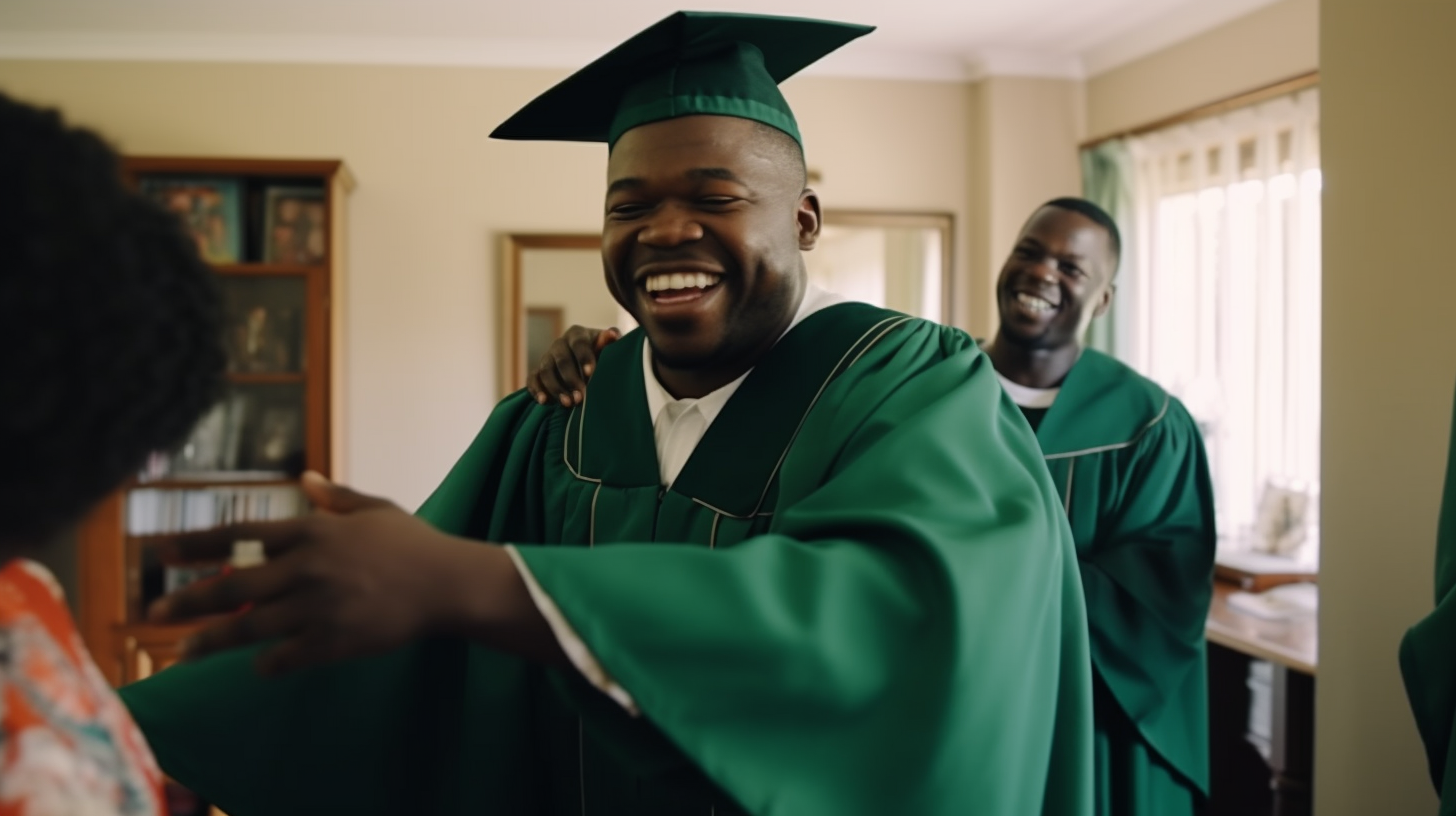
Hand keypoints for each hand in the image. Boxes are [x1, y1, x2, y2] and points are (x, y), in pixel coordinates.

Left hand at [149, 472, 528, 675]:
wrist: (449, 584)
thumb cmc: (414, 543)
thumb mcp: (376, 508)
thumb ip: (336, 497)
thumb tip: (305, 479)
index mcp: (313, 531)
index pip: (240, 535)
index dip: (197, 544)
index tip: (162, 553)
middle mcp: (307, 567)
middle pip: (232, 587)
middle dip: (188, 601)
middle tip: (153, 614)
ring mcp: (318, 607)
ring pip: (248, 628)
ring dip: (210, 643)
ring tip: (181, 654)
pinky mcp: (334, 641)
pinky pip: (285, 657)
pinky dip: (266, 664)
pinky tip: (258, 665)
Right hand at [526, 325, 620, 407]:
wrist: (588, 364)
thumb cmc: (602, 354)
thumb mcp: (607, 348)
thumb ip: (608, 343)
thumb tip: (612, 335)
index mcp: (577, 334)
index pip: (579, 344)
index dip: (584, 357)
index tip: (591, 373)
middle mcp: (559, 344)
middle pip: (562, 360)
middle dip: (571, 379)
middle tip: (581, 397)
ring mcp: (547, 357)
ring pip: (546, 371)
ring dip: (556, 388)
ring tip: (568, 403)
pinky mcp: (538, 371)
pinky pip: (532, 379)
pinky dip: (536, 390)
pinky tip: (544, 401)